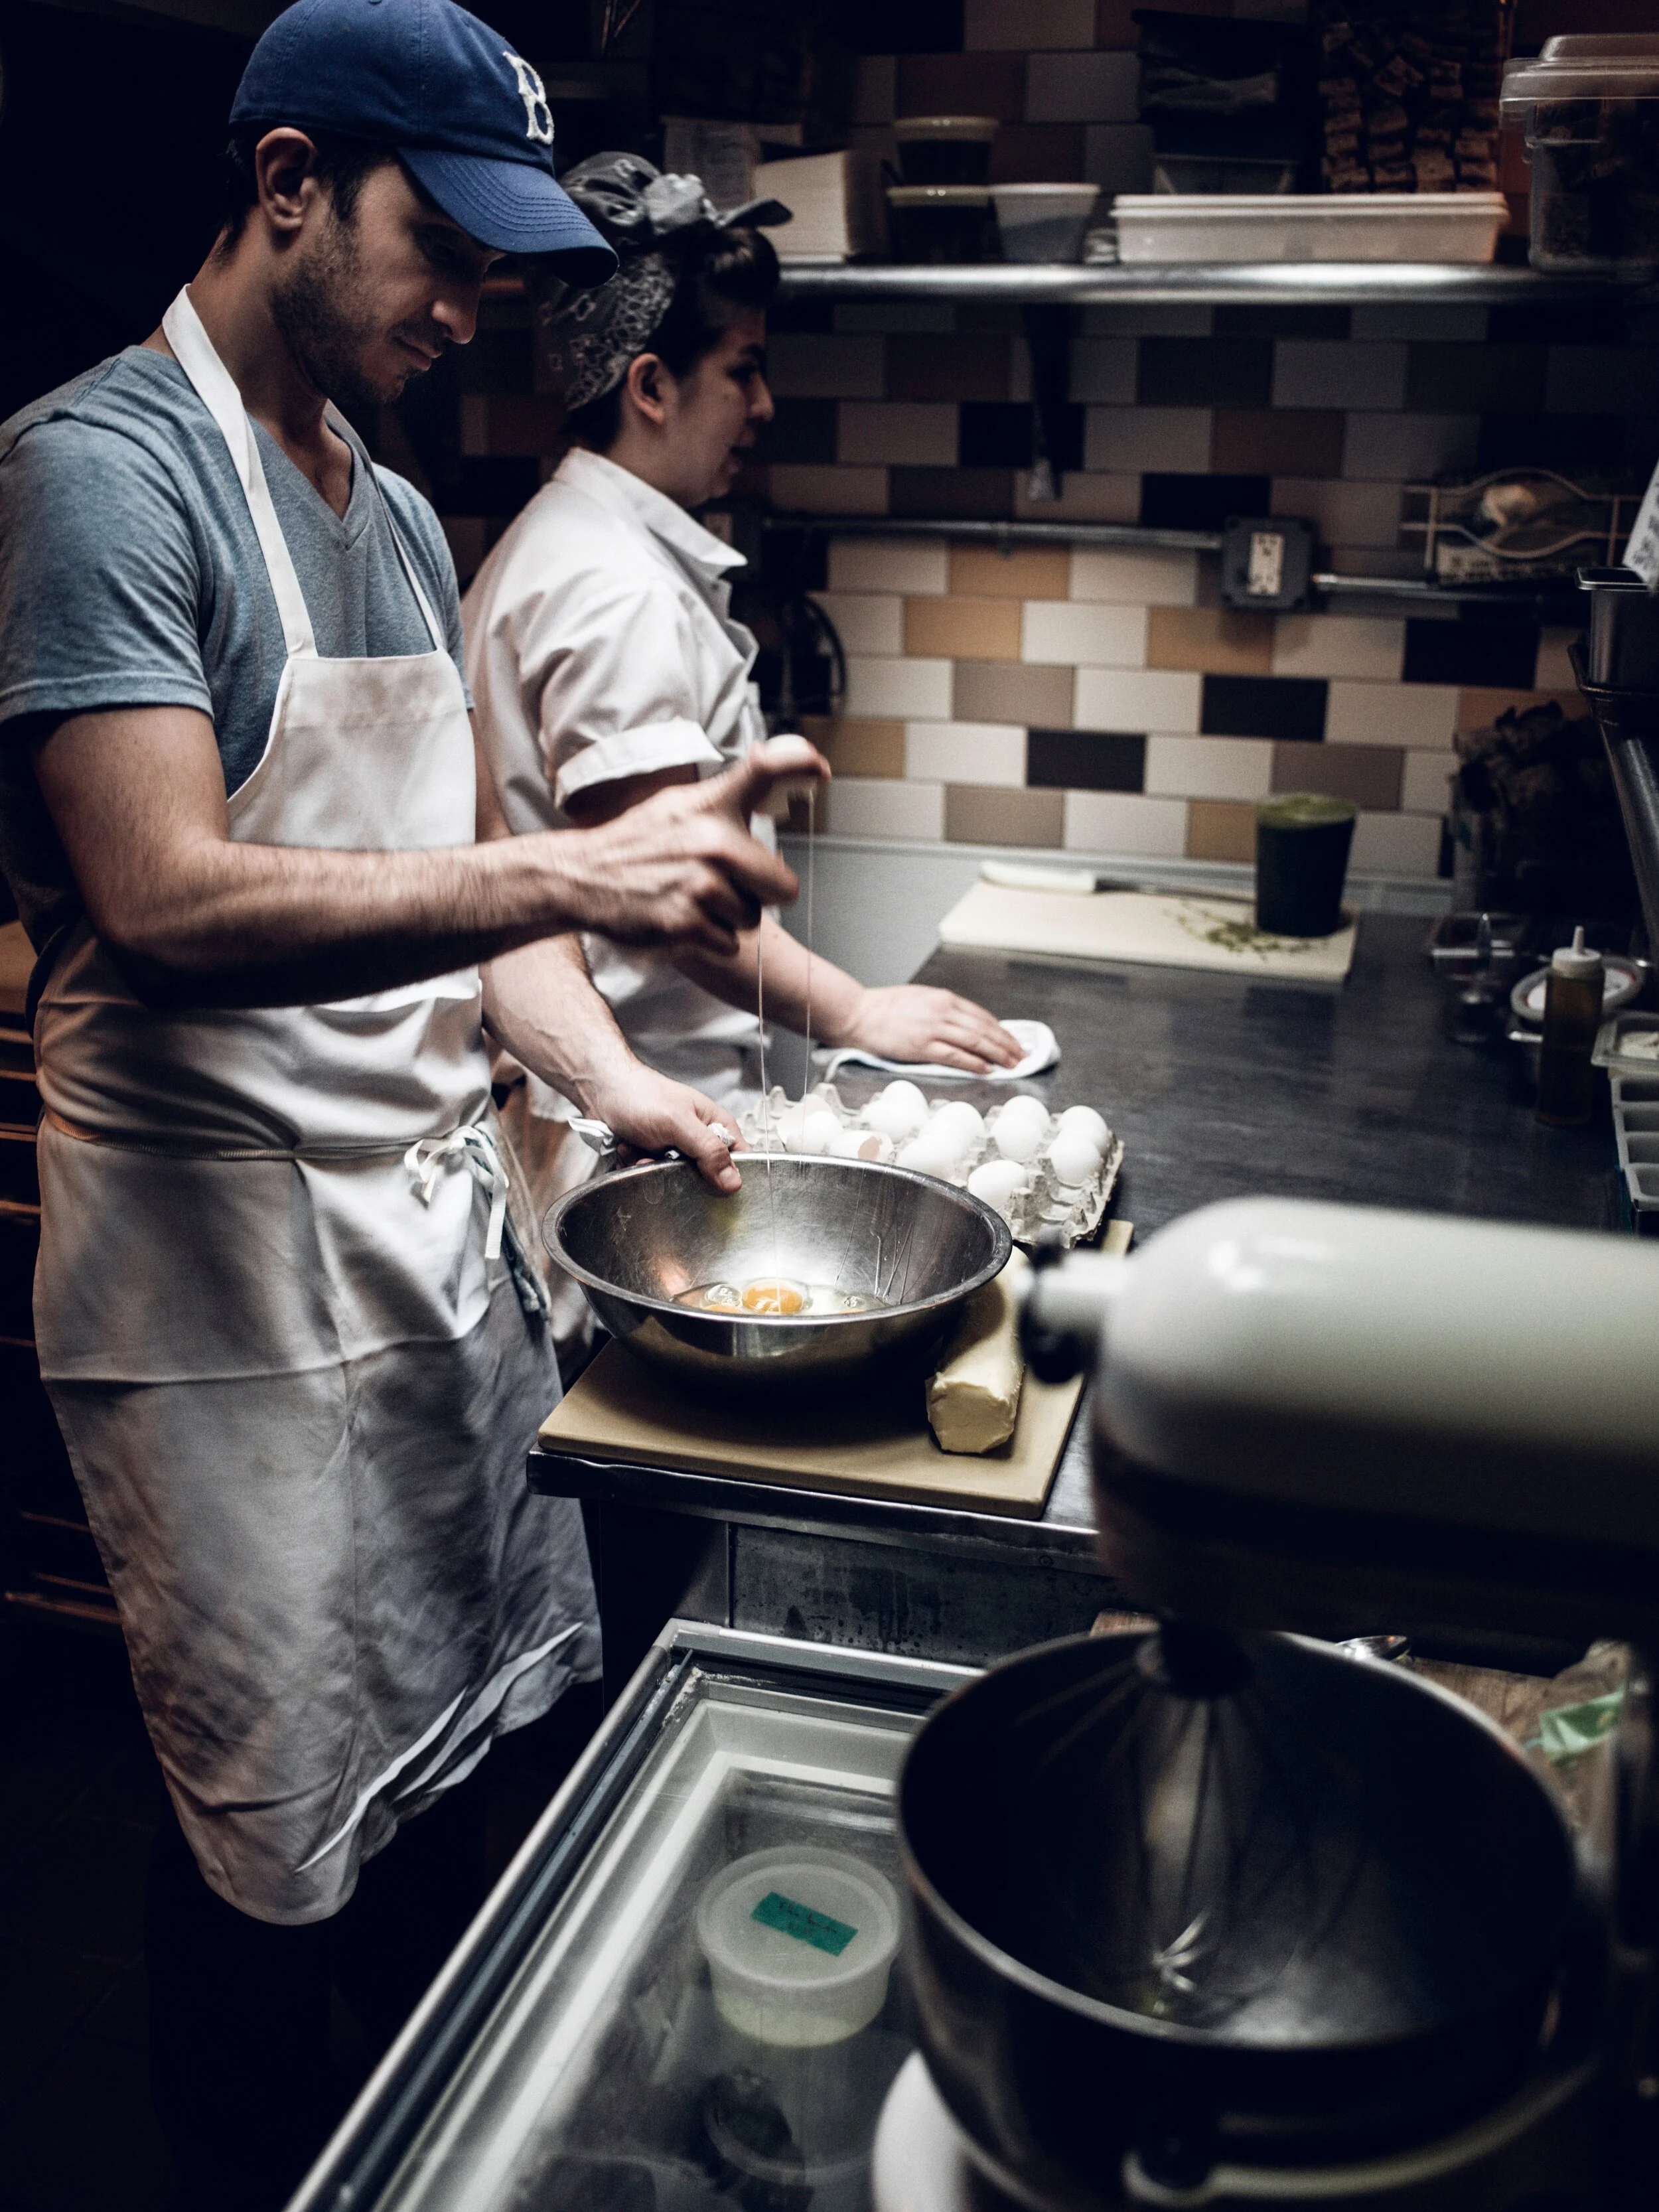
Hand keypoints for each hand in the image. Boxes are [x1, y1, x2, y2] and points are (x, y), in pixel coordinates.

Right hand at [562, 737, 829, 957]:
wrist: (580, 878)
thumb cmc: (637, 844)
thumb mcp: (681, 805)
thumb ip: (731, 795)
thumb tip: (787, 769)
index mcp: (711, 806)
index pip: (764, 770)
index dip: (798, 766)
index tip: (821, 771)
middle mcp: (713, 841)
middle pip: (783, 887)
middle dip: (761, 893)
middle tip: (722, 885)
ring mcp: (700, 884)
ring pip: (752, 919)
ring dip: (729, 918)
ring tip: (691, 898)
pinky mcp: (687, 924)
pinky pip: (728, 944)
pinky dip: (708, 940)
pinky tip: (680, 917)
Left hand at [583, 1065, 744, 1193]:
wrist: (601, 1089)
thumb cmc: (640, 1095)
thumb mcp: (678, 1123)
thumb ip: (708, 1150)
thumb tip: (734, 1181)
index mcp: (716, 1124)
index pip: (740, 1160)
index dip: (730, 1177)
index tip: (709, 1184)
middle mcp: (699, 1137)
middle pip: (706, 1176)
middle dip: (680, 1174)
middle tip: (661, 1159)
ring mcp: (676, 1147)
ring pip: (675, 1178)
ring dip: (653, 1169)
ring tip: (639, 1150)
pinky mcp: (655, 1154)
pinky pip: (653, 1174)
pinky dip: (638, 1165)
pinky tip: (629, 1150)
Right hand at [828, 986, 1024, 1074]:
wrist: (858, 1014)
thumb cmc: (884, 1008)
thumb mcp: (919, 999)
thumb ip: (942, 1010)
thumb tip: (964, 1024)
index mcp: (943, 999)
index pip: (981, 1016)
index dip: (1001, 1030)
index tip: (1013, 1041)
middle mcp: (942, 1011)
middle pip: (984, 1029)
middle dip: (1007, 1044)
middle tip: (1022, 1056)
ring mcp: (933, 1028)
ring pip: (975, 1041)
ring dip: (998, 1054)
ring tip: (1012, 1064)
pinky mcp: (922, 1046)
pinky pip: (956, 1056)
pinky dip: (974, 1063)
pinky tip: (987, 1069)